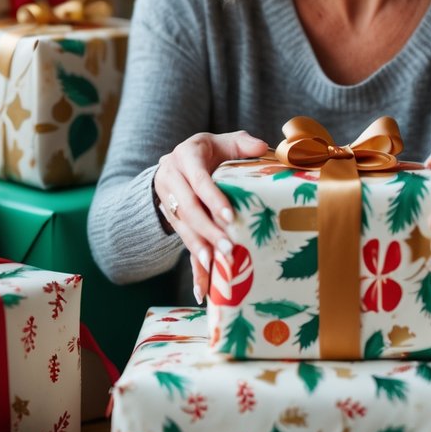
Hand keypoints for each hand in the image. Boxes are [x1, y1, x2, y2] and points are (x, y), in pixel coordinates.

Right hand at [153, 131, 267, 304]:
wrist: (177, 162)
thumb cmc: (211, 151)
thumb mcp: (224, 141)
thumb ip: (242, 142)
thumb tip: (262, 147)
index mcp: (185, 156)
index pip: (198, 180)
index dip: (212, 198)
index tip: (229, 216)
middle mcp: (171, 179)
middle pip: (188, 209)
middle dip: (208, 231)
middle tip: (228, 249)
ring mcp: (168, 201)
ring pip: (183, 229)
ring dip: (200, 250)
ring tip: (216, 266)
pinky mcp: (173, 221)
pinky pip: (183, 245)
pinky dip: (194, 268)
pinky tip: (202, 290)